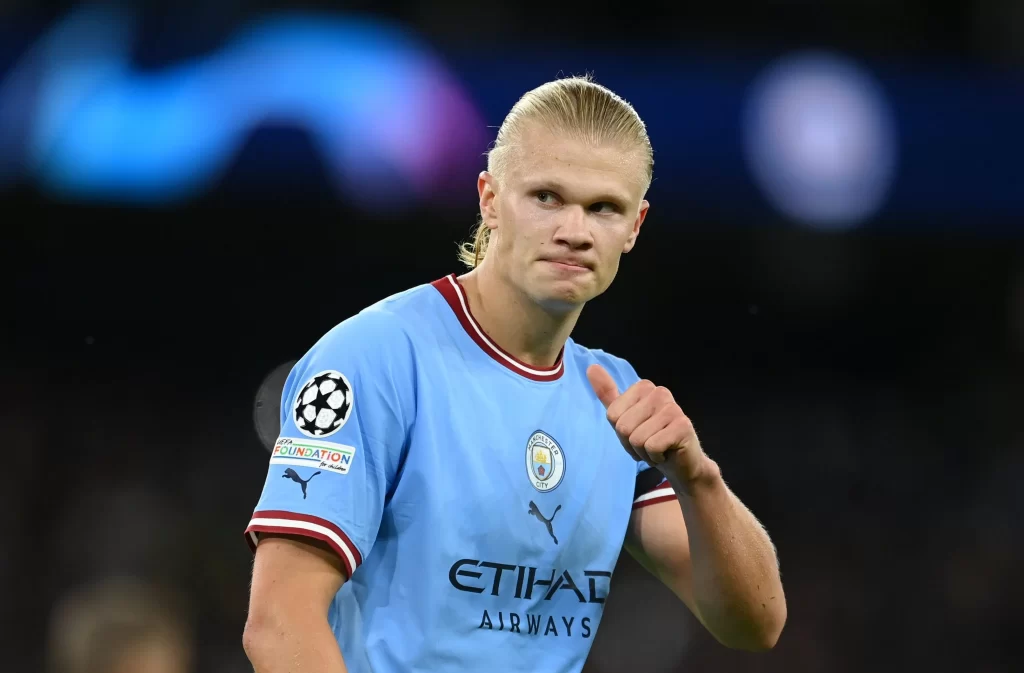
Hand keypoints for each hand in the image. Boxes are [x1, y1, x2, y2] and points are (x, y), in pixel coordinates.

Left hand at [587, 364, 709, 488]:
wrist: (681, 463)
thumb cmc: (650, 438)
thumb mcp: (624, 416)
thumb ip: (608, 394)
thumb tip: (591, 367)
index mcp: (644, 387)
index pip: (613, 415)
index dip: (621, 433)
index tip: (637, 433)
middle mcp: (660, 392)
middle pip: (624, 427)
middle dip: (631, 445)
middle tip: (648, 444)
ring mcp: (673, 407)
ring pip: (637, 439)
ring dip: (644, 453)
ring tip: (658, 449)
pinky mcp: (683, 426)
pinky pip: (652, 447)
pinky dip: (655, 458)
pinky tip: (666, 453)